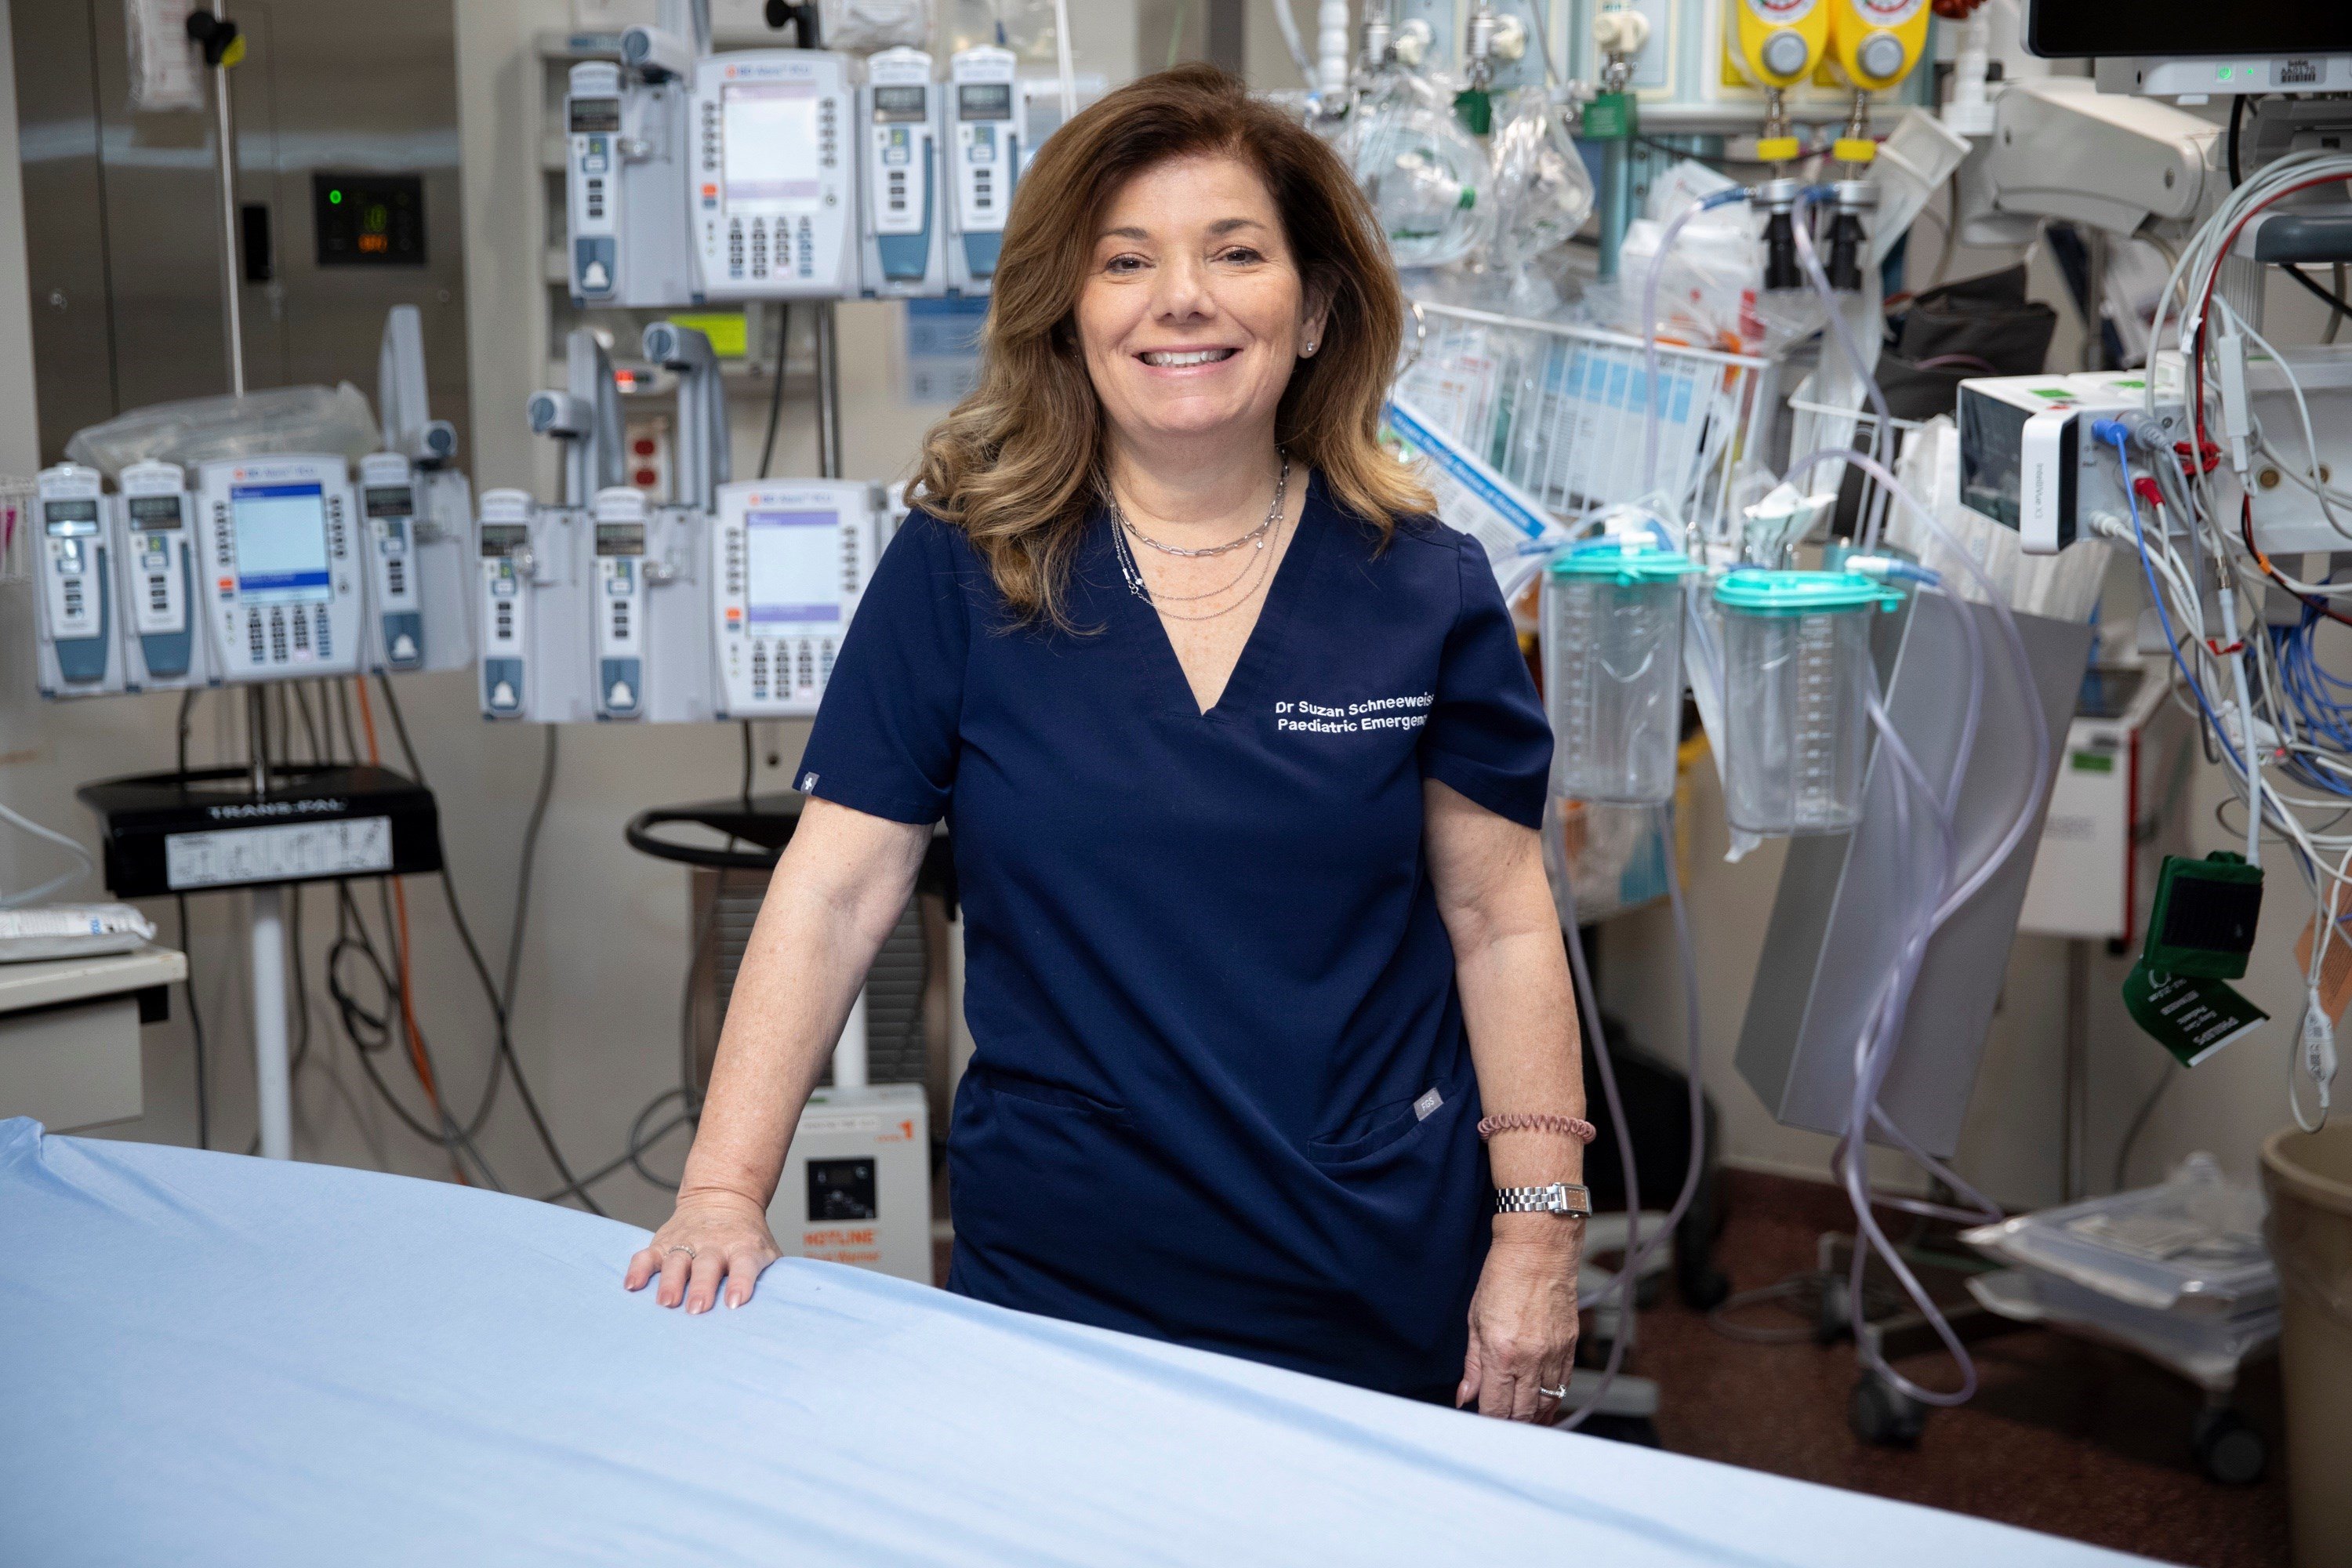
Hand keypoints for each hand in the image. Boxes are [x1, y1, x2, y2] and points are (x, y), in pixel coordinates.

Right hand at [623, 1192, 781, 1313]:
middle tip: (698, 1309)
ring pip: (677, 1261)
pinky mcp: (664, 1242)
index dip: (741, 1282)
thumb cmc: (746, 1236)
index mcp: (743, 1247)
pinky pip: (647, 1255)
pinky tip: (632, 1286)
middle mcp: (714, 1244)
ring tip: (666, 1302)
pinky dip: (638, 1269)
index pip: (744, 1264)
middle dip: (702, 1287)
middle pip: (708, 1265)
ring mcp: (687, 1242)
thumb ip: (773, 1275)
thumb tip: (788, 1308)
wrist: (723, 1196)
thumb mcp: (766, 1250)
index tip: (735, 1302)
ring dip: (671, 1282)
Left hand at [1458, 1222, 1582, 1421]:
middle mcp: (1530, 1359)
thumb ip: (1472, 1364)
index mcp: (1500, 1352)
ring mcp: (1553, 1355)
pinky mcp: (1570, 1348)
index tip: (1482, 1424)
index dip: (1488, 1421)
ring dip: (1532, 1418)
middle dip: (1509, 1426)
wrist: (1539, 1250)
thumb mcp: (1475, 1319)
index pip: (1495, 1407)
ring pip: (1546, 1405)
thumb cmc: (1502, 1277)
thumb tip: (1465, 1397)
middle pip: (1522, 1413)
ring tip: (1521, 1424)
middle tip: (1500, 1429)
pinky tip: (1541, 1405)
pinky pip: (1563, 1387)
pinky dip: (1552, 1400)